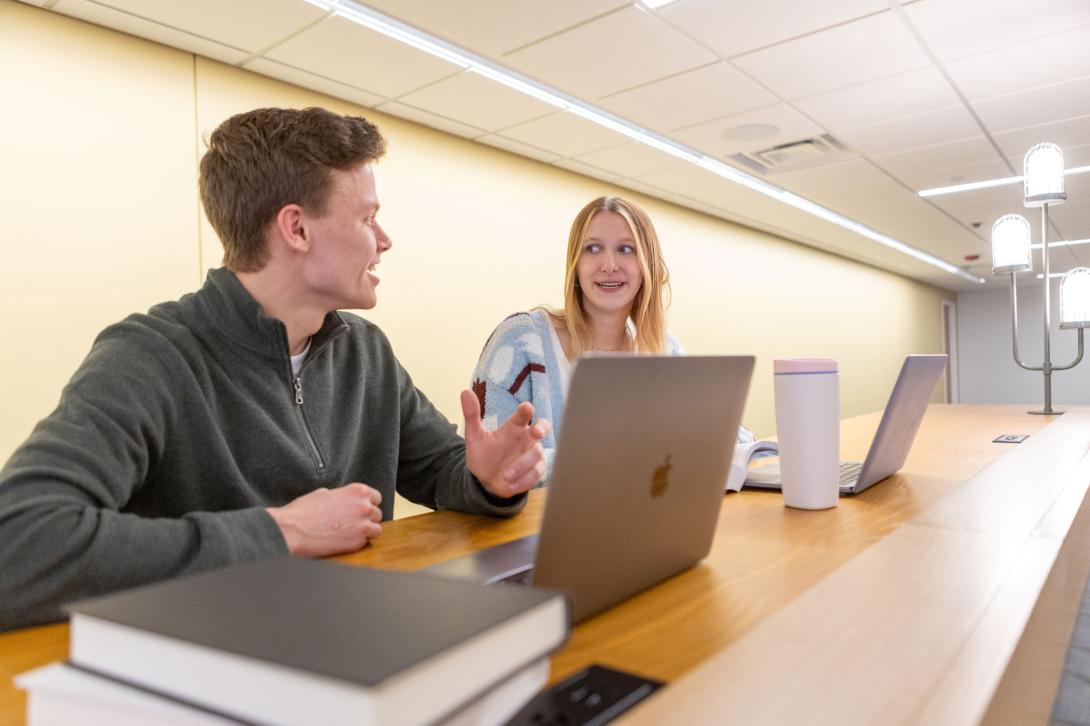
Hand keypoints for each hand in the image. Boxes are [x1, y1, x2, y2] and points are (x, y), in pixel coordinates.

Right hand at [266, 483, 382, 556]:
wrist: (292, 530)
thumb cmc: (303, 511)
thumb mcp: (323, 493)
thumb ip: (340, 496)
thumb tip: (342, 500)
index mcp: (357, 491)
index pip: (376, 497)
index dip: (368, 504)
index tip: (361, 510)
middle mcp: (364, 506)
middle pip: (377, 513)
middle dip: (367, 518)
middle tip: (353, 523)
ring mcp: (363, 525)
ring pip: (376, 529)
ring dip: (366, 532)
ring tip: (351, 533)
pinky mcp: (357, 542)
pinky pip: (366, 542)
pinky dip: (359, 542)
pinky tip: (345, 540)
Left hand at [461, 390, 550, 497]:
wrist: (485, 481)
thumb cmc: (483, 455)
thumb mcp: (474, 436)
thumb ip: (471, 415)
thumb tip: (465, 392)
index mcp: (514, 427)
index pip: (524, 414)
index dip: (526, 410)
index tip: (526, 408)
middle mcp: (526, 438)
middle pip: (543, 427)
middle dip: (542, 428)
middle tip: (536, 433)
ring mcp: (532, 454)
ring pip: (537, 454)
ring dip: (522, 465)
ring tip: (505, 475)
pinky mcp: (535, 471)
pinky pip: (536, 473)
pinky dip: (524, 479)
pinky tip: (511, 484)